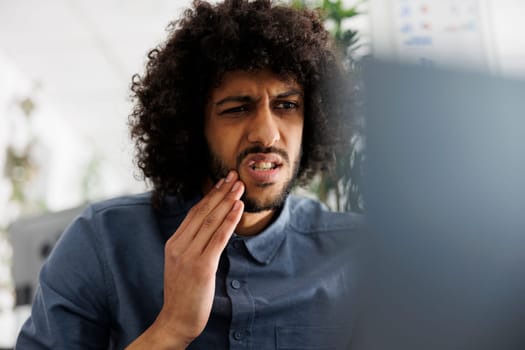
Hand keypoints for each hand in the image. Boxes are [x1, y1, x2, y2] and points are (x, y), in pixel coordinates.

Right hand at [127, 171, 243, 348]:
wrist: (176, 320)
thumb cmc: (183, 292)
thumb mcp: (182, 263)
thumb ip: (192, 244)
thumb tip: (210, 227)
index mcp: (173, 243)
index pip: (193, 212)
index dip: (210, 195)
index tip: (222, 182)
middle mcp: (179, 245)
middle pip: (202, 212)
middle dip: (220, 192)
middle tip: (234, 176)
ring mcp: (189, 255)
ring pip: (211, 221)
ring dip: (227, 201)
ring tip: (239, 187)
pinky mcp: (202, 267)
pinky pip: (218, 238)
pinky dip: (229, 221)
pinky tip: (238, 208)